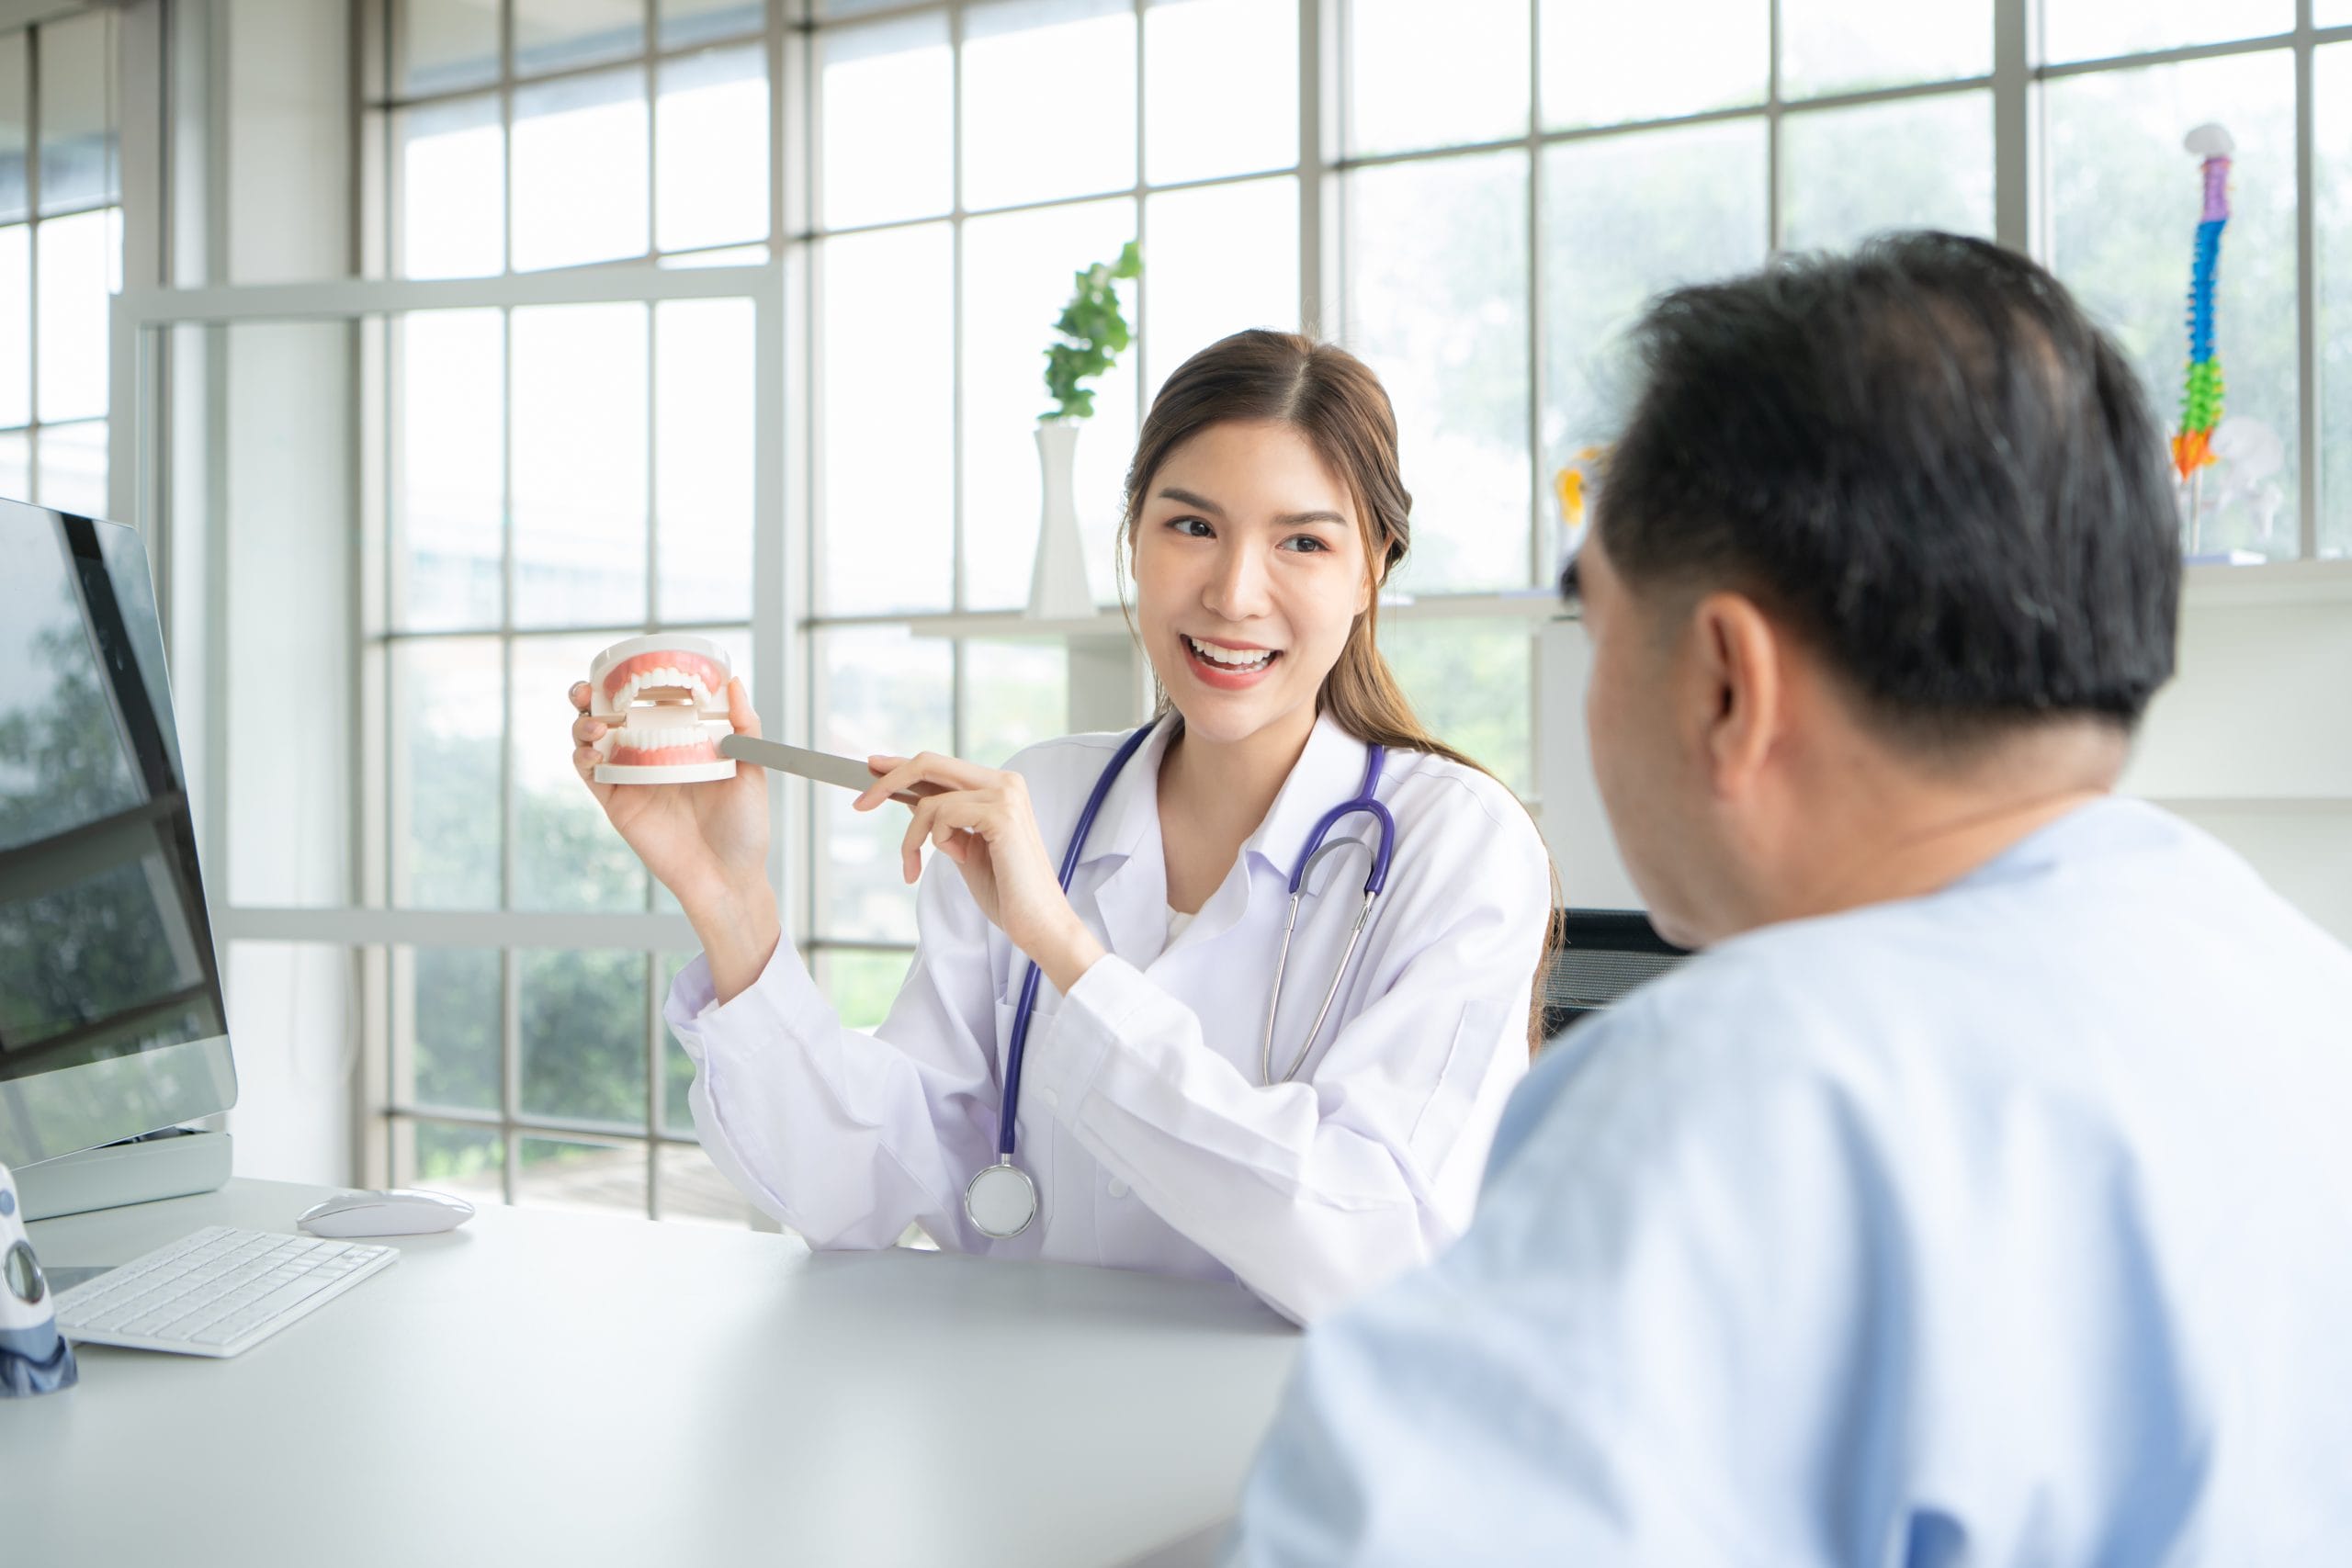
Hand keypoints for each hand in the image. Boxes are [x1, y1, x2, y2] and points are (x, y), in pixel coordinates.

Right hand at [569, 677, 778, 998]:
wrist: (728, 878)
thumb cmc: (744, 827)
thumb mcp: (751, 770)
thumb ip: (744, 727)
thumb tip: (735, 681)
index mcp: (679, 741)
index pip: (647, 700)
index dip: (630, 678)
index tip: (627, 660)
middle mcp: (650, 754)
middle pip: (609, 714)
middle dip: (590, 694)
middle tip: (589, 687)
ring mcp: (630, 777)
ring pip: (590, 740)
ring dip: (582, 723)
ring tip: (592, 721)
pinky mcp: (617, 804)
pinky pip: (590, 774)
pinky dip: (582, 757)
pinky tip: (592, 751)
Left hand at [855, 752, 1104, 991]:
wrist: (1038, 922)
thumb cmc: (1006, 892)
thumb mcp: (963, 848)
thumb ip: (943, 820)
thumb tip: (912, 799)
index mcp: (1000, 788)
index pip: (941, 765)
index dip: (902, 765)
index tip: (871, 766)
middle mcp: (1005, 783)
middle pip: (930, 763)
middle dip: (889, 781)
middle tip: (860, 803)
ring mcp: (1005, 795)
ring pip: (930, 800)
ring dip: (912, 838)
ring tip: (914, 866)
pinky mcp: (1000, 814)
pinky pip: (941, 815)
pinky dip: (935, 841)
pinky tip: (955, 859)